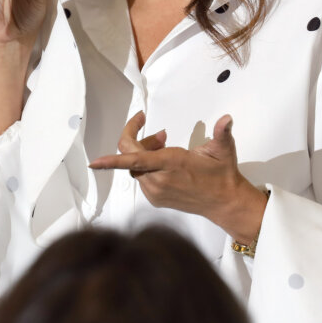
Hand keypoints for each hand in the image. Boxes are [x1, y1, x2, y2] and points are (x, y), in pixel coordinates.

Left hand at [89, 112, 266, 243]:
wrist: (225, 203)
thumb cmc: (222, 175)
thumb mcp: (223, 150)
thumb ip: (222, 132)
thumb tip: (227, 119)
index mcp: (170, 164)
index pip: (133, 159)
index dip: (111, 160)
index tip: (94, 162)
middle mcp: (158, 180)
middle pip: (130, 157)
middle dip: (139, 140)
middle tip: (161, 135)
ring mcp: (155, 192)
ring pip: (135, 168)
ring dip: (144, 154)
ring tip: (165, 146)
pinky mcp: (155, 199)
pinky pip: (141, 178)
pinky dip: (146, 167)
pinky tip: (164, 163)